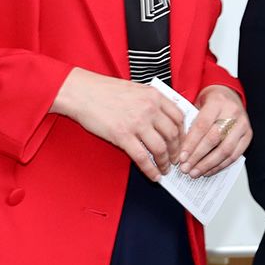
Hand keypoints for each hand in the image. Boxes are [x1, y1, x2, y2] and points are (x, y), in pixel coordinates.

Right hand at [52, 69, 185, 179]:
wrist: (81, 92)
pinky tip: (154, 176)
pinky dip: (151, 170)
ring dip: (165, 162)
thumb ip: (151, 101)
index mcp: (154, 96)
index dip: (184, 133)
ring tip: (165, 169)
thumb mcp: (135, 89)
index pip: (179, 117)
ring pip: (161, 148)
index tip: (182, 142)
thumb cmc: (104, 90)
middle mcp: (149, 109)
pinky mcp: (122, 136)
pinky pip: (142, 158)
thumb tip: (164, 117)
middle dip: (177, 151)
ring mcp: (137, 123)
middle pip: (173, 135)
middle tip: (175, 159)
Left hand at [178, 84, 250, 176]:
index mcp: (217, 102)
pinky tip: (208, 170)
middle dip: (198, 157)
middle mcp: (232, 113)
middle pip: (214, 139)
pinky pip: (234, 155)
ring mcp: (242, 125)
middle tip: (186, 168)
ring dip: (208, 164)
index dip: (191, 144)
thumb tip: (181, 149)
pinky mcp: (248, 136)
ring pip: (226, 150)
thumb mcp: (197, 104)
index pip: (202, 126)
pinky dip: (220, 165)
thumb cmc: (211, 101)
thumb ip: (191, 123)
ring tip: (195, 172)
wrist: (229, 95)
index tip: (181, 157)